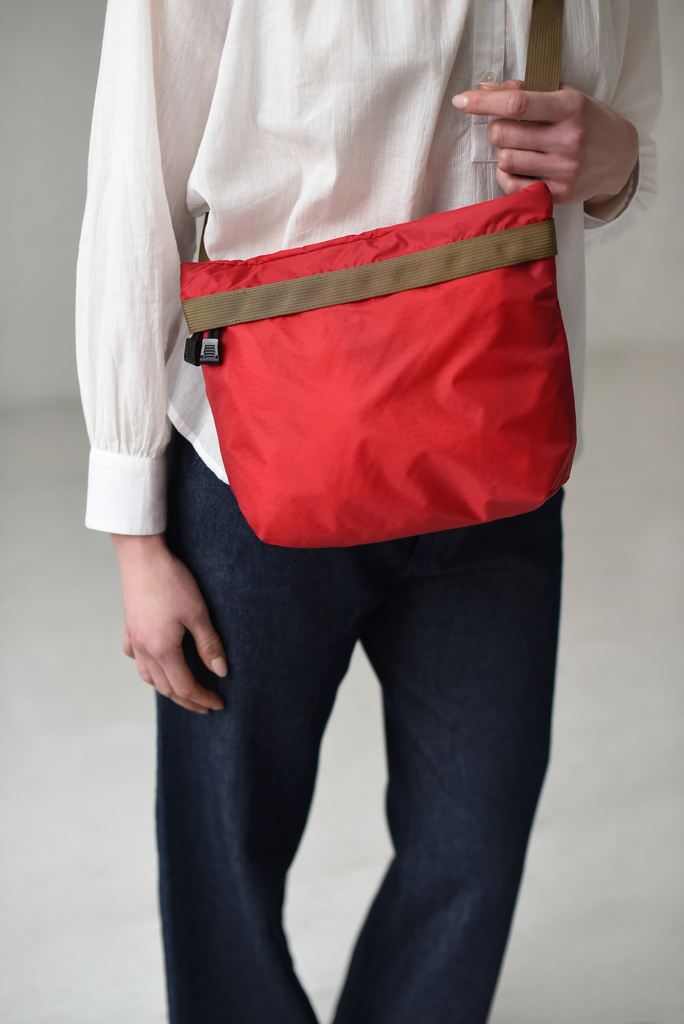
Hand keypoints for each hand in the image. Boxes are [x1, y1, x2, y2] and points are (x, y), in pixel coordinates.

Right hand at [112, 533, 225, 713]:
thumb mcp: (198, 612)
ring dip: (167, 688)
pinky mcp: (130, 627)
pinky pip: (136, 658)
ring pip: (148, 676)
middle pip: (166, 687)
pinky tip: (156, 663)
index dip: (203, 698)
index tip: (219, 704)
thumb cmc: (171, 580)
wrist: (142, 555)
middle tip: (206, 706)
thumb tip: (220, 672)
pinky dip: (148, 668)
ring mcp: (134, 639)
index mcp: (162, 650)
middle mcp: (144, 650)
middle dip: (188, 700)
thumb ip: (209, 644)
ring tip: (184, 691)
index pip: (185, 686)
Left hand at [452, 80, 637, 212]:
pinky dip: (508, 175)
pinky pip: (513, 186)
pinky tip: (520, 167)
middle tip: (504, 127)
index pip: (517, 103)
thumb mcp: (567, 96)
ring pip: (506, 161)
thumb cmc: (588, 122)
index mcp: (570, 108)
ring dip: (504, 152)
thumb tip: (484, 88)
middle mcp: (568, 140)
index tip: (462, 100)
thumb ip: (527, 90)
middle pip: (504, 134)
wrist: (621, 158)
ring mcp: (564, 170)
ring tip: (519, 148)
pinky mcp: (559, 194)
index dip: (484, 102)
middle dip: (495, 128)